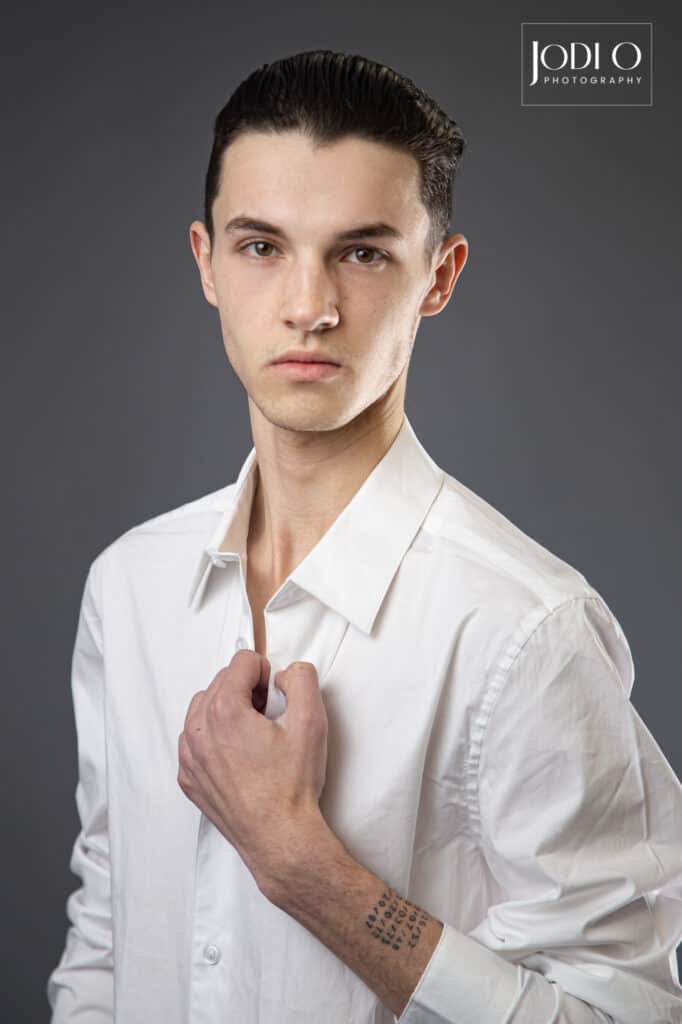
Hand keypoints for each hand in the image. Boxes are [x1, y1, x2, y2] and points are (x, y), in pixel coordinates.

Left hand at [177, 651, 328, 888]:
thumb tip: (285, 673)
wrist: (279, 837)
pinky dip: (214, 737)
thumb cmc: (291, 786)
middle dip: (247, 690)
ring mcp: (189, 755)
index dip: (266, 673)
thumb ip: (301, 679)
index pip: (242, 661)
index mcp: (224, 710)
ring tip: (254, 734)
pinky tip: (239, 755)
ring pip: (203, 707)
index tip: (276, 696)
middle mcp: (199, 729)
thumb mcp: (311, 721)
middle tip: (270, 717)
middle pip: (221, 681)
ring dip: (227, 710)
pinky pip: (195, 739)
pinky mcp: (188, 776)